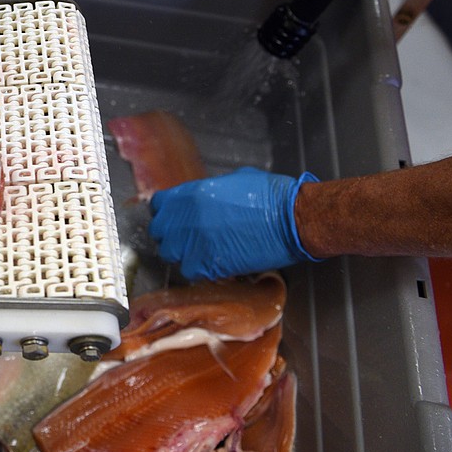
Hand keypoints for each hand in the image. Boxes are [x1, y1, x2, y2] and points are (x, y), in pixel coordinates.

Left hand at [149, 167, 320, 280]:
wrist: (292, 219)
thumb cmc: (272, 196)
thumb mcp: (235, 180)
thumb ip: (211, 190)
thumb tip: (207, 196)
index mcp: (191, 194)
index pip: (159, 205)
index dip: (166, 213)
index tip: (174, 219)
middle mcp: (187, 218)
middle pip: (159, 231)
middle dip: (170, 235)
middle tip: (187, 238)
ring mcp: (195, 242)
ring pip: (170, 254)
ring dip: (183, 254)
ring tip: (200, 252)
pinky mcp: (209, 264)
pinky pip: (190, 271)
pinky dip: (199, 270)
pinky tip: (213, 265)